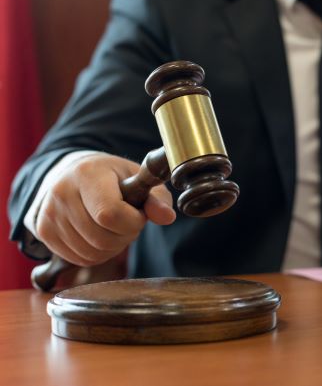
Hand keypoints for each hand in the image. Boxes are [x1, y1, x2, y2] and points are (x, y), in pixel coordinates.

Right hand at [35, 154, 175, 266]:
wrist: (73, 174)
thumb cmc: (111, 177)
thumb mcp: (138, 179)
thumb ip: (157, 198)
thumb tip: (167, 217)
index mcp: (87, 174)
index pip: (110, 214)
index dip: (132, 222)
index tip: (138, 214)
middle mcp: (62, 192)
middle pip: (101, 237)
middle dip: (125, 235)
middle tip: (127, 221)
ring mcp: (49, 213)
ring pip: (91, 252)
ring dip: (112, 246)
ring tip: (113, 226)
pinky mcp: (44, 231)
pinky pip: (80, 258)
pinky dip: (97, 253)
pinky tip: (99, 234)